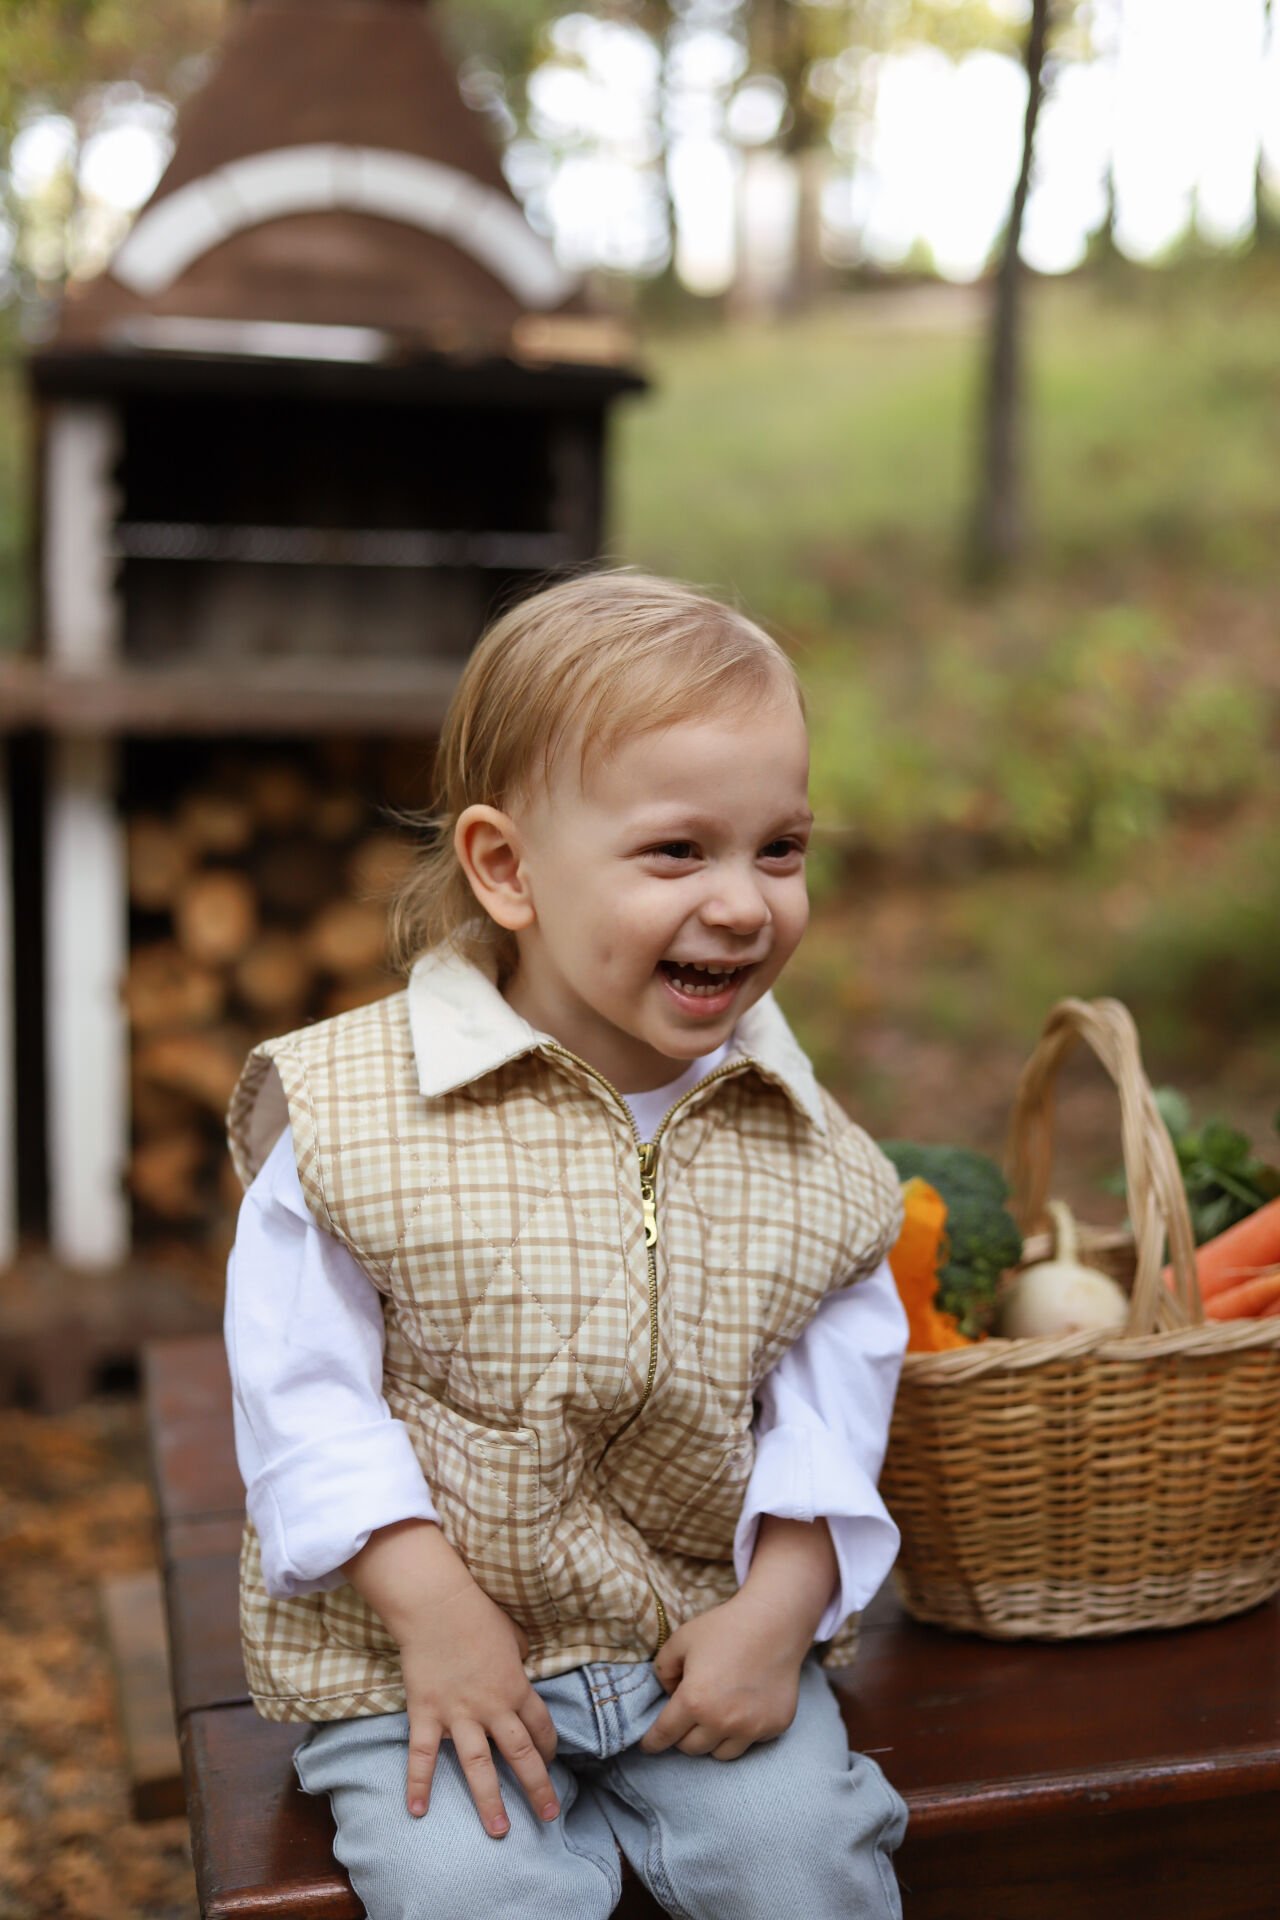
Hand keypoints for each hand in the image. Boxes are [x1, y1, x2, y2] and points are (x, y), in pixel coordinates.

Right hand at [342, 1520, 559, 1836]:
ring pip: (478, 1766)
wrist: (437, 1604)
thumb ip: (519, 1658)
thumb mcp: (513, 1635)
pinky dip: (418, 1784)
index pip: (540, 1727)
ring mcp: (459, 1714)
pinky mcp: (427, 1714)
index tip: (551, 1763)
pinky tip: (417, 1811)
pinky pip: (424, 1755)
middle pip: (520, 1755)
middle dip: (537, 1788)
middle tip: (548, 1817)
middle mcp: (493, 1707)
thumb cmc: (478, 1613)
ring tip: (499, 1832)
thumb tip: (522, 1666)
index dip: (549, 1748)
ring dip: (489, 1801)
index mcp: (517, 1686)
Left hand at [637, 1589, 809, 1760]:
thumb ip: (663, 1670)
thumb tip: (669, 1694)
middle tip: (688, 1716)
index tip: (648, 1746)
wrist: (774, 1622)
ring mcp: (751, 1728)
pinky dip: (741, 1732)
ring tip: (715, 1715)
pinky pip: (749, 1742)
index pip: (665, 1735)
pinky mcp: (774, 1727)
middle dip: (683, 1735)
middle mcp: (722, 1721)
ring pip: (720, 1754)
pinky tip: (744, 1707)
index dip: (652, 1743)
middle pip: (691, 1748)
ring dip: (712, 1739)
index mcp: (694, 1701)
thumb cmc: (724, 1628)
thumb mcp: (681, 1639)